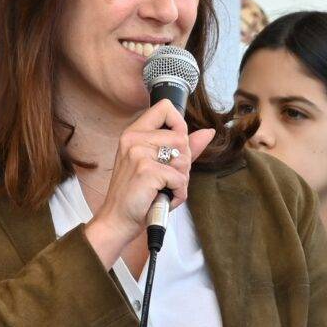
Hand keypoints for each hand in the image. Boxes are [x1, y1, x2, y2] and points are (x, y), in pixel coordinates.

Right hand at [82, 100, 216, 266]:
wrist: (117, 219)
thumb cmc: (138, 194)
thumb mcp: (158, 165)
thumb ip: (183, 147)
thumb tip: (209, 131)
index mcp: (135, 133)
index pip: (165, 107)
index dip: (180, 124)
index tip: (177, 145)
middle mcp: (134, 139)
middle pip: (182, 138)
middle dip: (183, 164)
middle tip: (166, 179)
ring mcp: (139, 153)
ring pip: (184, 159)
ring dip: (181, 180)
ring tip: (163, 189)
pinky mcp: (147, 171)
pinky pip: (180, 180)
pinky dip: (178, 194)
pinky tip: (163, 198)